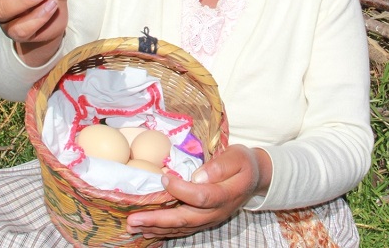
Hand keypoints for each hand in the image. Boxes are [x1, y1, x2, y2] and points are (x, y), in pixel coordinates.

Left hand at [125, 145, 271, 238]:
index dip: (180, 189)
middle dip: (158, 220)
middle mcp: (217, 212)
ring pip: (181, 228)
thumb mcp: (238, 157)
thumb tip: (198, 176)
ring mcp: (210, 219)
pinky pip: (182, 230)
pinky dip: (164, 231)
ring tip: (134, 226)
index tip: (163, 177)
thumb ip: (220, 166)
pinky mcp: (204, 221)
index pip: (201, 197)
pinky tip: (147, 230)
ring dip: (156, 228)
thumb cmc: (244, 162)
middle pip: (186, 220)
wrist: (255, 177)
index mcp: (225, 194)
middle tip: (134, 219)